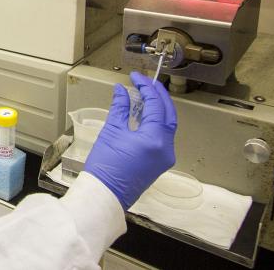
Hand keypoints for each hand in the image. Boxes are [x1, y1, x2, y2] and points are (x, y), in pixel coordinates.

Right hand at [84, 71, 177, 209]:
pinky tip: (143, 114)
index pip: (156, 105)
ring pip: (168, 124)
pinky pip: (163, 136)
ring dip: (158, 108)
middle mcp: (166, 148)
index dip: (146, 87)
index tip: (135, 77)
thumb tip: (121, 90)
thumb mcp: (111, 132)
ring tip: (143, 95)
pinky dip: (156, 122)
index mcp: (155, 139)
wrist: (104, 195)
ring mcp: (166, 156)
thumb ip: (120, 107)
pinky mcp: (160, 162)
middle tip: (145, 82)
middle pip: (168, 113)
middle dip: (158, 95)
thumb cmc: (105, 167)